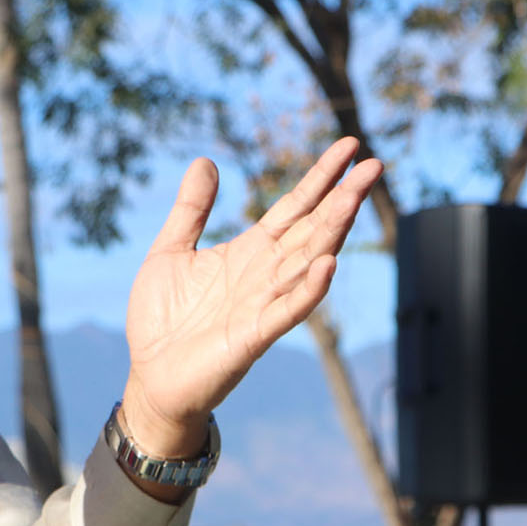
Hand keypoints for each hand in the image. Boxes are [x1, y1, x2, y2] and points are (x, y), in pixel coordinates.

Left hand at [121, 139, 381, 466]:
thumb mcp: (170, 251)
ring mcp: (263, 304)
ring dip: (333, 231)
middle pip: (312, 228)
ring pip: (308, 262)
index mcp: (249, 252)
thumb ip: (191, 210)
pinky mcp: (253, 336)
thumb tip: (206, 161)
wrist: (151, 378)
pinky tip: (328, 264)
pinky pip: (288, 310)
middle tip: (375, 165)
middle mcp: (265, 274)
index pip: (295, 207)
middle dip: (342, 197)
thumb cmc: (163, 321)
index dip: (321, 178)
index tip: (349, 147)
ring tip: (354, 198)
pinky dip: (309, 289)